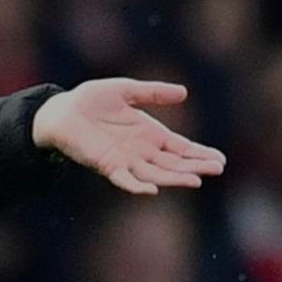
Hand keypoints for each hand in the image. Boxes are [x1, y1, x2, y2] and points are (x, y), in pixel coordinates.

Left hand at [31, 78, 225, 194]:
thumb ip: (153, 93)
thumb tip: (184, 92)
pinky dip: (136, 187)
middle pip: (173, 164)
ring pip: (155, 174)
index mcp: (150, 134)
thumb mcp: (126, 90)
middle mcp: (142, 151)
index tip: (220, 160)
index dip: (200, 154)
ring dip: (174, 178)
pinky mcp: (106, 165)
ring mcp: (125, 160)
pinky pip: (124, 179)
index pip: (181, 148)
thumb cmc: (91, 100)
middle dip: (195, 167)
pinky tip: (151, 191)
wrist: (61, 111)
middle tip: (216, 169)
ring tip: (195, 180)